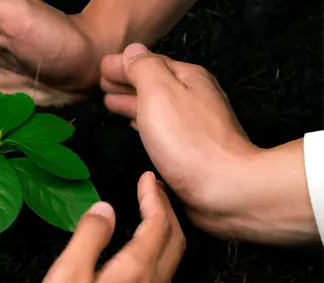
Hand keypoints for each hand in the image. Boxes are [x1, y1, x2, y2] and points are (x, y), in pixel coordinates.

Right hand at [20, 172, 183, 282]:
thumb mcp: (67, 275)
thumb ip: (89, 237)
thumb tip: (105, 209)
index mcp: (136, 271)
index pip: (158, 223)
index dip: (155, 197)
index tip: (148, 178)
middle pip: (174, 243)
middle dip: (167, 213)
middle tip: (153, 194)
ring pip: (168, 267)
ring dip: (163, 238)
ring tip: (146, 222)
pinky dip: (152, 265)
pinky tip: (134, 268)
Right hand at [100, 44, 318, 244]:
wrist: (224, 187)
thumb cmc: (188, 140)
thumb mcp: (159, 92)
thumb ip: (142, 68)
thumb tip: (131, 52)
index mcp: (187, 77)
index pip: (148, 62)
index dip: (122, 64)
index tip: (99, 69)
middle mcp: (193, 96)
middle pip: (153, 82)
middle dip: (126, 82)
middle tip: (100, 84)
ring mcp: (194, 123)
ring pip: (156, 105)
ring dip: (132, 102)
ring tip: (110, 103)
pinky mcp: (191, 149)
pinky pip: (160, 126)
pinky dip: (143, 120)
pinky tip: (134, 125)